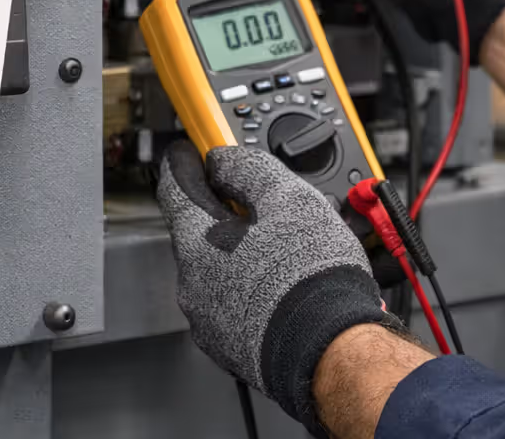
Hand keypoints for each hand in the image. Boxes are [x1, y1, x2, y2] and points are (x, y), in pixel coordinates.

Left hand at [158, 142, 387, 432]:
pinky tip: (285, 286)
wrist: (331, 352)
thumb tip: (224, 160)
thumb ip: (249, 169)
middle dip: (226, 213)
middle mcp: (192, 285)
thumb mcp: (288, 198)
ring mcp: (209, 320)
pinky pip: (234, 304)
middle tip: (263, 204)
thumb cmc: (311, 280)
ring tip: (288, 251)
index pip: (173, 188)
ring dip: (242, 254)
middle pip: (198, 231)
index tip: (190, 152)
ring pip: (218, 270)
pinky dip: (252, 288)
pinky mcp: (231, 347)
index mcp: (197, 243)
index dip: (183, 163)